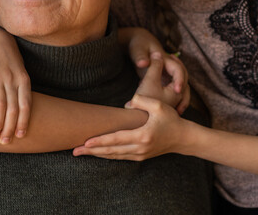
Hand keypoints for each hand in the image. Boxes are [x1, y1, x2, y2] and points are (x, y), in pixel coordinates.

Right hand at [0, 28, 31, 144]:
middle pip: (12, 108)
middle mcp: (12, 79)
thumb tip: (22, 114)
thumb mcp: (21, 72)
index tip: (20, 136)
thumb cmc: (10, 60)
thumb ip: (21, 91)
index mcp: (23, 80)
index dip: (23, 121)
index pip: (25, 105)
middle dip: (9, 127)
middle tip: (5, 141)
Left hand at [72, 94, 186, 160]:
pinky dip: (107, 155)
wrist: (183, 138)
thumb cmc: (171, 119)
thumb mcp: (159, 105)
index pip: (117, 139)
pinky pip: (120, 157)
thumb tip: (127, 103)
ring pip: (114, 156)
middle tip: (74, 151)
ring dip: (97, 155)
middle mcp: (140, 148)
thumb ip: (142, 100)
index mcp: (143, 135)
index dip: (100, 141)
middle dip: (92, 151)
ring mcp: (140, 154)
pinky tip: (97, 153)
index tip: (86, 142)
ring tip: (81, 153)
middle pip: (111, 151)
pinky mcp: (140, 157)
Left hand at [120, 27, 189, 113]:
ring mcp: (169, 75)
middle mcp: (171, 68)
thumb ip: (140, 57)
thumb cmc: (138, 45)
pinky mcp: (164, 81)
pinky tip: (167, 114)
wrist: (138, 43)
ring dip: (181, 101)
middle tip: (179, 109)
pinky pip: (173, 93)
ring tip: (177, 114)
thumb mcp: (137, 49)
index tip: (177, 90)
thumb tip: (143, 63)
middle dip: (183, 95)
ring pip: (180, 89)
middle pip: (184, 82)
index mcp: (167, 59)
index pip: (178, 70)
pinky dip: (173, 102)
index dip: (179, 80)